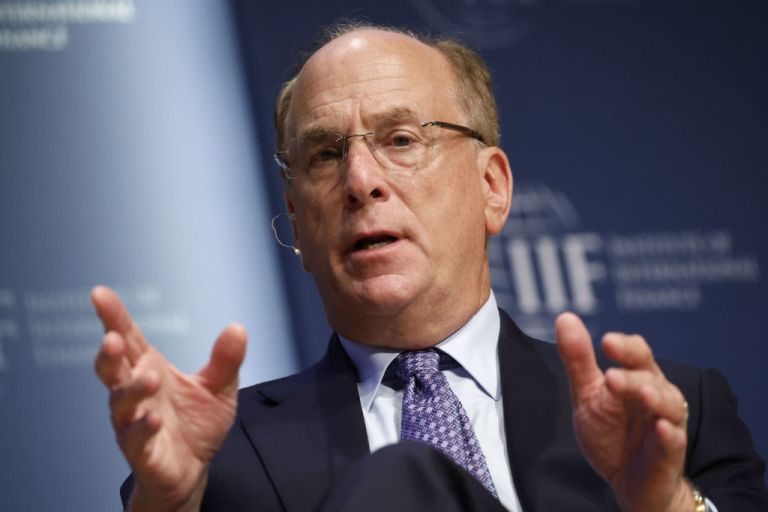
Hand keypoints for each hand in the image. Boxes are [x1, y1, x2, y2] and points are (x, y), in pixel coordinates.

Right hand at [92, 286, 246, 510]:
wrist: (193, 470)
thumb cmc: (197, 424)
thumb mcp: (219, 388)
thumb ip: (226, 361)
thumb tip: (238, 328)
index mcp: (149, 368)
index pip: (129, 338)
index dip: (114, 316)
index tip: (99, 293)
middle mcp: (135, 392)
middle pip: (113, 368)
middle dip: (109, 353)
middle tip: (112, 338)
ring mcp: (133, 421)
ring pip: (121, 402)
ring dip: (133, 389)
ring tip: (151, 378)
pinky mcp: (140, 450)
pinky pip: (135, 437)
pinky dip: (143, 426)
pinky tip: (154, 418)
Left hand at [555, 312, 694, 511]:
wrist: (628, 482)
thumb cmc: (611, 432)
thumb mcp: (588, 395)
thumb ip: (578, 360)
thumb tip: (565, 317)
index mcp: (637, 377)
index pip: (638, 353)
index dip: (625, 347)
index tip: (606, 342)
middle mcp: (657, 396)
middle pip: (651, 377)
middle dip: (632, 375)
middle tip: (611, 377)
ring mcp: (667, 425)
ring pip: (670, 406)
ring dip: (656, 398)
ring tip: (643, 394)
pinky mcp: (670, 455)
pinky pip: (675, 443)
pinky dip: (670, 436)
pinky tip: (662, 429)